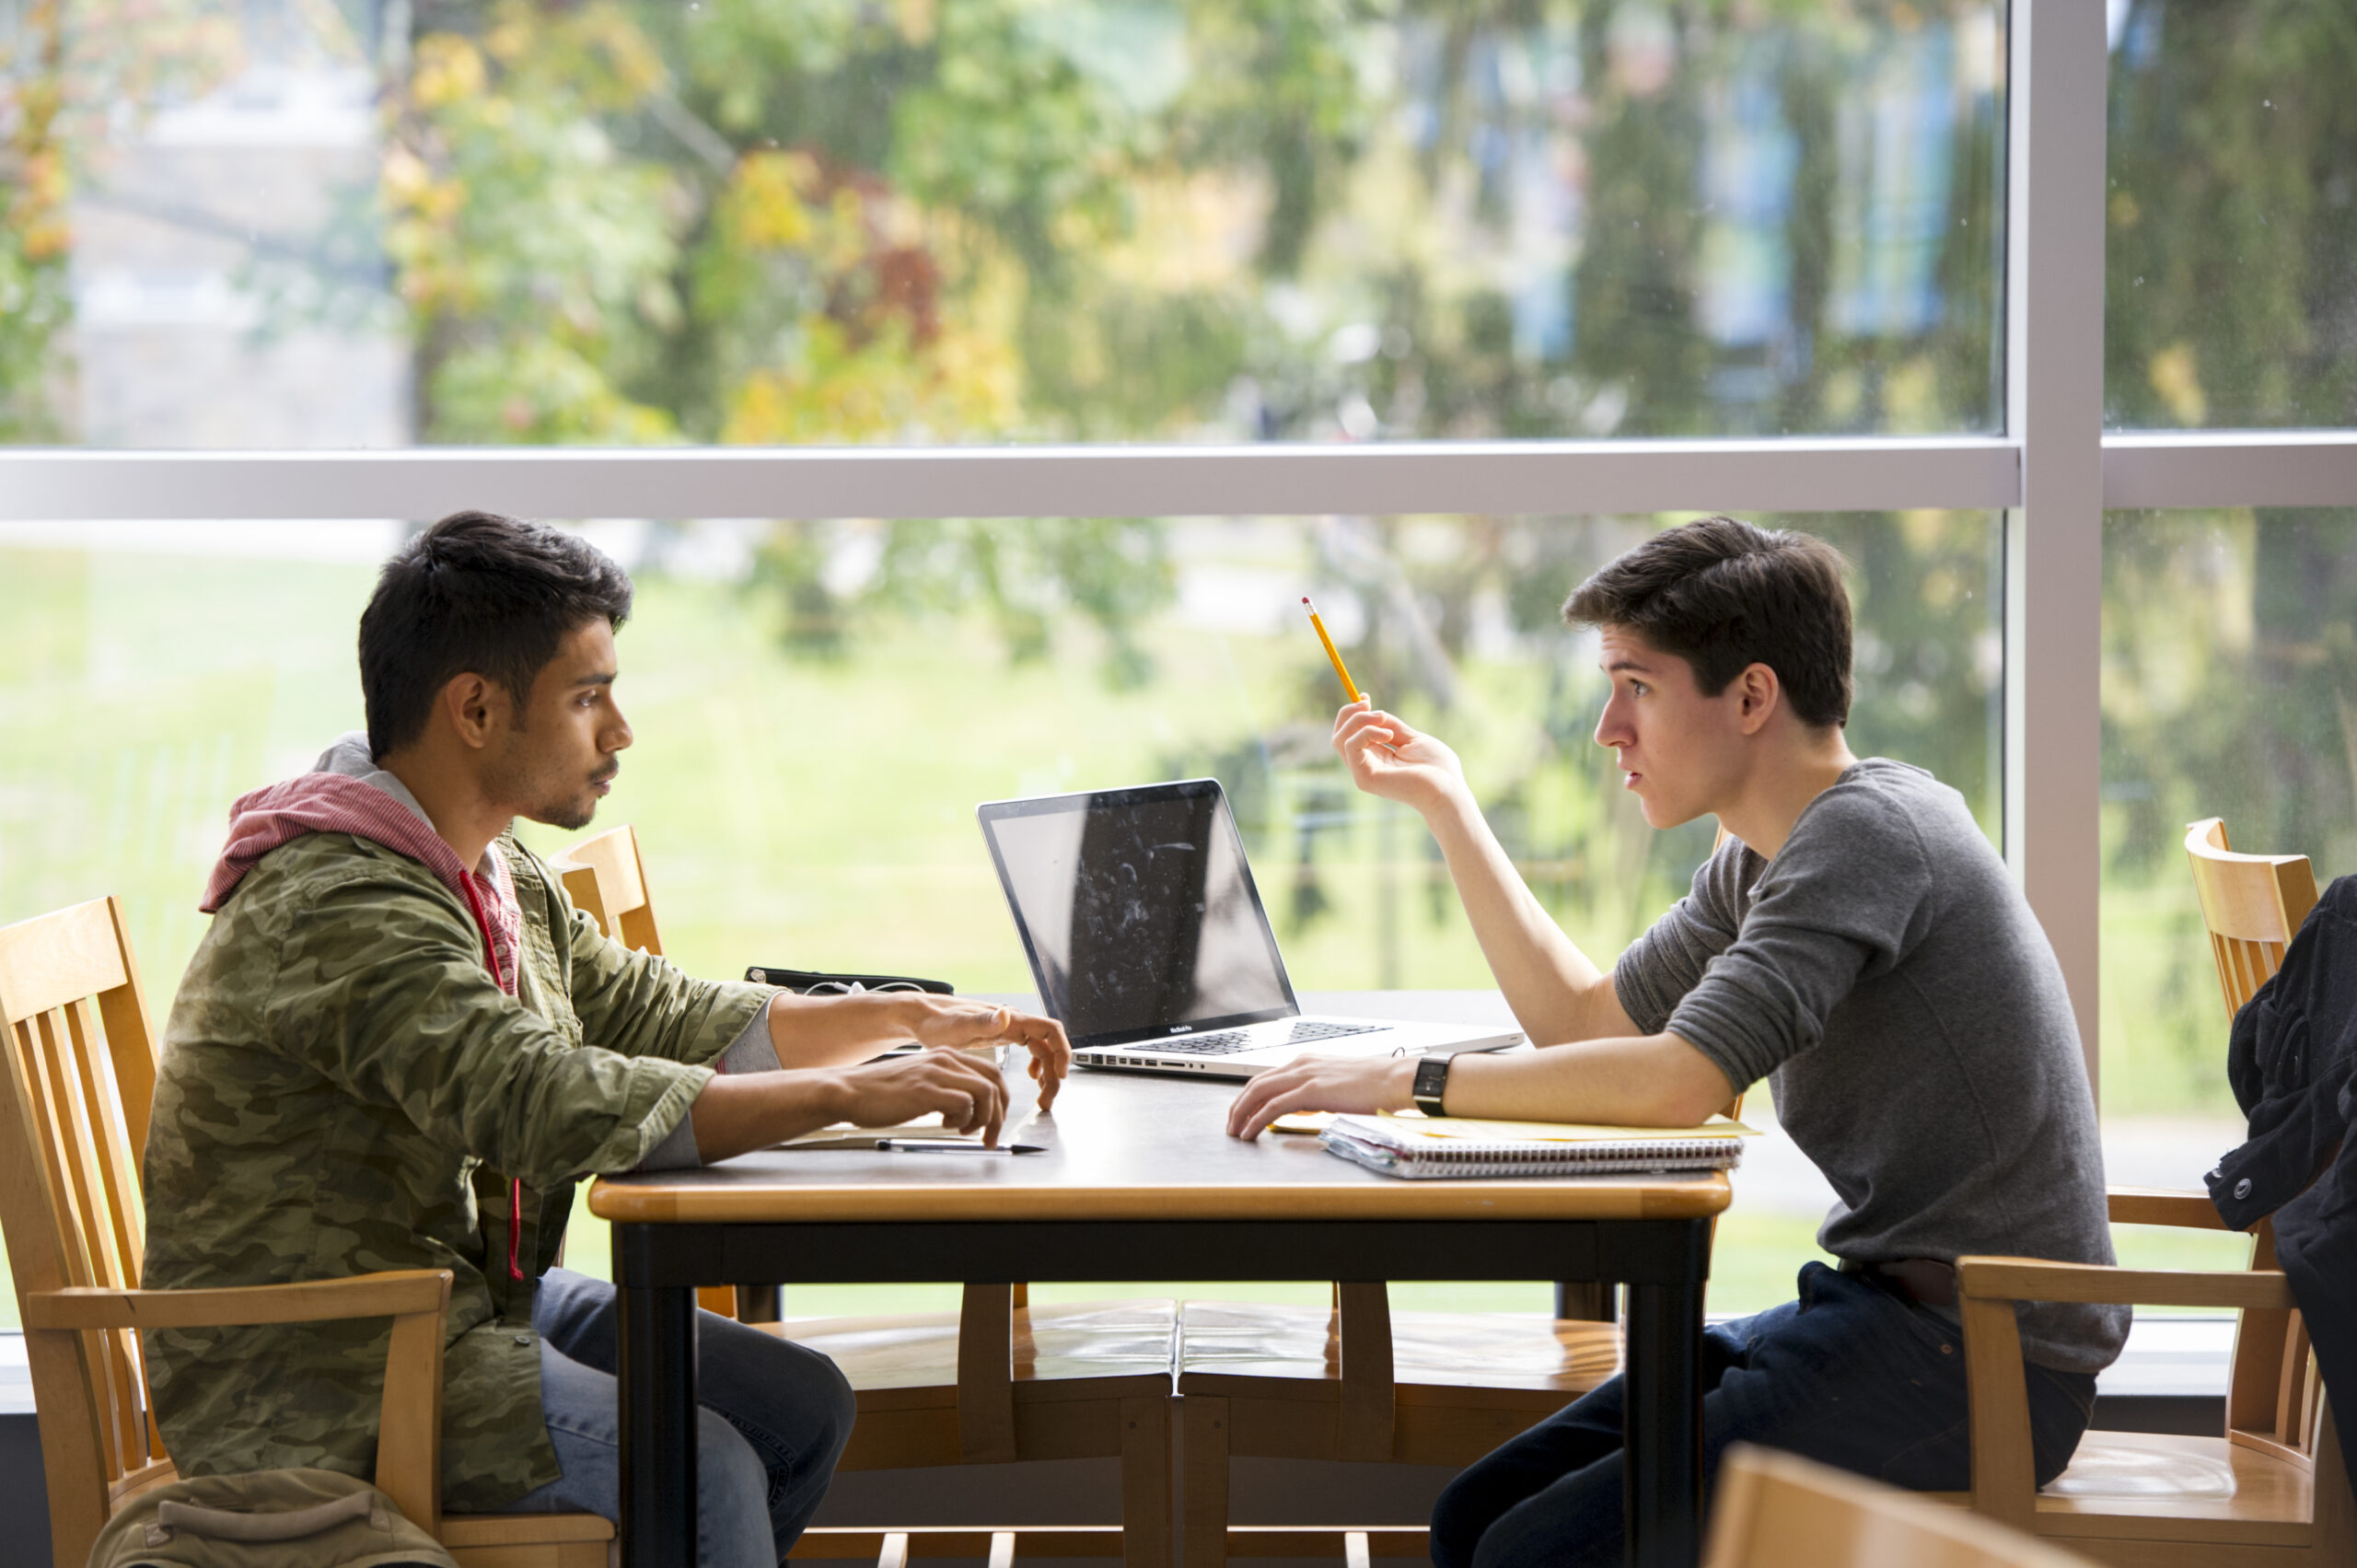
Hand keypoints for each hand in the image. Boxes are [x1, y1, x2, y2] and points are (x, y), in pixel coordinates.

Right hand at [832, 1048, 1013, 1143]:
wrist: (848, 1091)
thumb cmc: (880, 1093)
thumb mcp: (920, 1081)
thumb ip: (945, 1087)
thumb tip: (969, 1110)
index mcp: (946, 1056)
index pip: (991, 1073)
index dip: (1000, 1101)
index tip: (995, 1122)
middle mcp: (945, 1060)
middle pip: (995, 1083)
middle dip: (999, 1114)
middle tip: (990, 1136)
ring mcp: (936, 1073)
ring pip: (986, 1093)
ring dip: (984, 1119)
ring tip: (965, 1131)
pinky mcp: (926, 1091)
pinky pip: (965, 1104)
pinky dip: (962, 1120)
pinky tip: (945, 1125)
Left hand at [904, 998, 1071, 1111]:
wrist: (923, 1018)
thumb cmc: (937, 1023)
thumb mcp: (958, 1026)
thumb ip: (983, 1022)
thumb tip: (1005, 1014)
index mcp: (1010, 1020)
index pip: (1050, 1031)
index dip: (1062, 1052)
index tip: (1060, 1076)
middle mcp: (1014, 1023)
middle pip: (1050, 1046)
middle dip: (1055, 1073)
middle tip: (1046, 1100)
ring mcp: (1011, 1029)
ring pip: (1043, 1051)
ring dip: (1048, 1074)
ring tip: (1042, 1097)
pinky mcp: (1004, 1036)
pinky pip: (1032, 1050)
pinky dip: (1038, 1066)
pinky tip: (1032, 1078)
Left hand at [1225, 1053, 1416, 1139]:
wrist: (1394, 1079)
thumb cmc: (1373, 1084)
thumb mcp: (1336, 1084)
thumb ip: (1316, 1093)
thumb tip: (1302, 1107)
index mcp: (1307, 1061)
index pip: (1267, 1078)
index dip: (1248, 1097)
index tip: (1241, 1113)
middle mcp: (1301, 1064)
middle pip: (1255, 1083)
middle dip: (1238, 1106)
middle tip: (1231, 1125)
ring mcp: (1305, 1075)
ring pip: (1259, 1092)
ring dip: (1241, 1113)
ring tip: (1235, 1132)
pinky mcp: (1311, 1090)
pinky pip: (1274, 1106)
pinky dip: (1257, 1120)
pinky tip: (1251, 1132)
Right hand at [1332, 698, 1467, 817]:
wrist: (1448, 788)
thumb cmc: (1437, 768)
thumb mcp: (1412, 738)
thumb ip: (1392, 727)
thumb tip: (1374, 712)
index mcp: (1377, 758)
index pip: (1351, 735)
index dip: (1353, 714)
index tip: (1365, 697)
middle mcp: (1367, 766)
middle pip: (1339, 736)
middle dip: (1349, 713)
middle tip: (1367, 702)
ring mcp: (1363, 774)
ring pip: (1340, 739)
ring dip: (1359, 720)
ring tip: (1384, 719)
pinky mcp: (1364, 778)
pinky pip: (1351, 746)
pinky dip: (1366, 732)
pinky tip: (1388, 735)